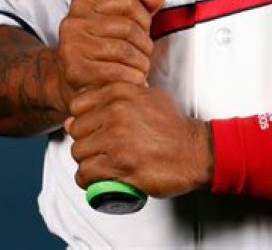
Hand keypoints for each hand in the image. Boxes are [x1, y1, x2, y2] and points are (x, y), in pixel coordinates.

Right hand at [46, 0, 167, 114]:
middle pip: (128, 28)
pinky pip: (117, 72)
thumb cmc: (98, 50)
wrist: (69, 83)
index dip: (144, 18)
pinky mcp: (75, 72)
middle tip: (144, 56)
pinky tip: (133, 81)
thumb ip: (140, 5)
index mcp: (83, 4)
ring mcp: (72, 47)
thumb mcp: (117, 22)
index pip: (128, 2)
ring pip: (125, 51)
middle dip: (144, 45)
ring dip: (141, 64)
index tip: (145, 30)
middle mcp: (73, 23)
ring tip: (140, 69)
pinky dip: (133, 79)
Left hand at [66, 84, 212, 197]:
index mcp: (121, 92)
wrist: (195, 151)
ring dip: (86, 161)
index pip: (78, 105)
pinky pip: (86, 174)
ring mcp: (117, 138)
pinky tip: (98, 178)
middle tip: (97, 149)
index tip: (92, 128)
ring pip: (79, 152)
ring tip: (99, 164)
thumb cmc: (173, 126)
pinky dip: (88, 180)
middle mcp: (116, 112)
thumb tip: (88, 104)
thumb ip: (120, 95)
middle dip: (84, 141)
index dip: (83, 118)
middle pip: (76, 129)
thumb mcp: (149, 96)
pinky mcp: (119, 164)